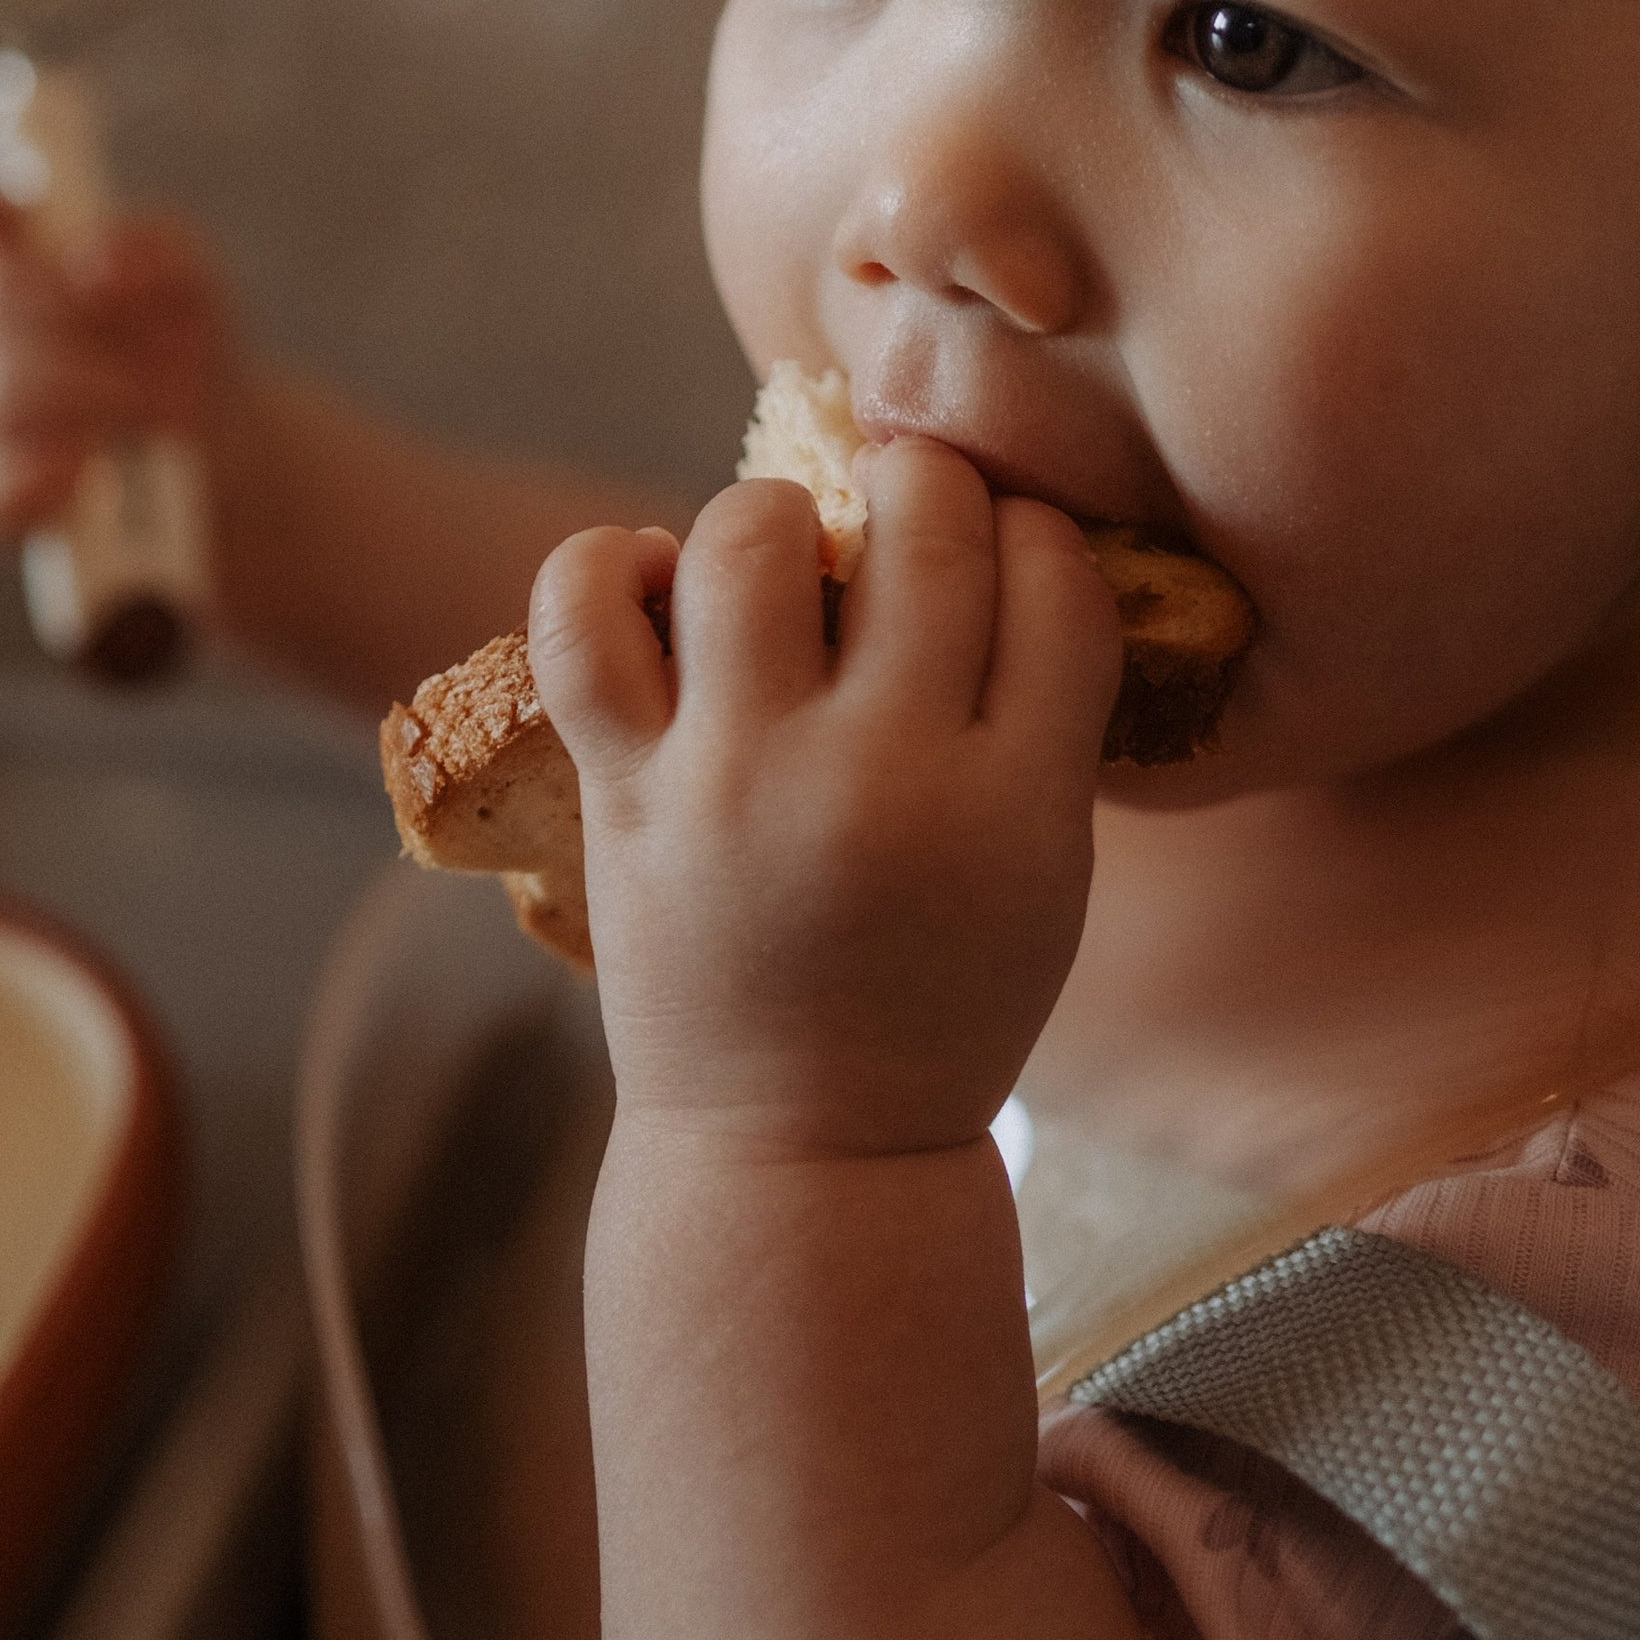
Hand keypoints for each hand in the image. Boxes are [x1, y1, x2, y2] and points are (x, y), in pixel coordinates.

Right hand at [0, 142, 236, 543]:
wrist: (208, 450)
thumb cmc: (176, 342)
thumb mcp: (190, 278)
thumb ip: (153, 247)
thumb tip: (91, 266)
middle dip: (93, 329)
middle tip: (166, 353)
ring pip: (0, 392)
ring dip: (104, 401)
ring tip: (152, 412)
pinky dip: (66, 477)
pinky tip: (97, 470)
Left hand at [528, 435, 1123, 1158]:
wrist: (804, 1155)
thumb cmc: (941, 999)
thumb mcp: (1046, 873)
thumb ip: (1041, 720)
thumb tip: (996, 533)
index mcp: (1017, 803)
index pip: (1057, 576)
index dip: (1037, 530)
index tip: (1007, 549)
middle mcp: (884, 777)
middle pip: (928, 527)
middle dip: (927, 485)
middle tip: (908, 511)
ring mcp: (742, 781)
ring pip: (753, 538)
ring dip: (775, 515)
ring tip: (782, 556)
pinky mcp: (628, 798)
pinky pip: (583, 620)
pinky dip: (608, 561)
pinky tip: (656, 576)